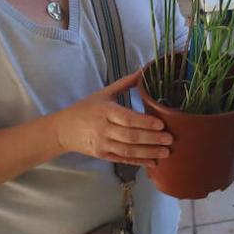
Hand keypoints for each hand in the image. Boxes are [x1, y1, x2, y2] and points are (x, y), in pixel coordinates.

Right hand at [55, 71, 173, 167]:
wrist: (63, 130)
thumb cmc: (86, 108)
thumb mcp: (104, 93)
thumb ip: (125, 83)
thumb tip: (145, 70)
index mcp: (106, 111)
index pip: (128, 118)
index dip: (145, 122)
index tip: (162, 124)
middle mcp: (104, 129)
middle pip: (131, 136)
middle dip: (152, 139)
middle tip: (170, 139)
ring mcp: (103, 144)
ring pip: (128, 151)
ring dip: (148, 152)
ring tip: (166, 152)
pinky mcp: (103, 156)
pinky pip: (123, 160)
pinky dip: (138, 162)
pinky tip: (153, 163)